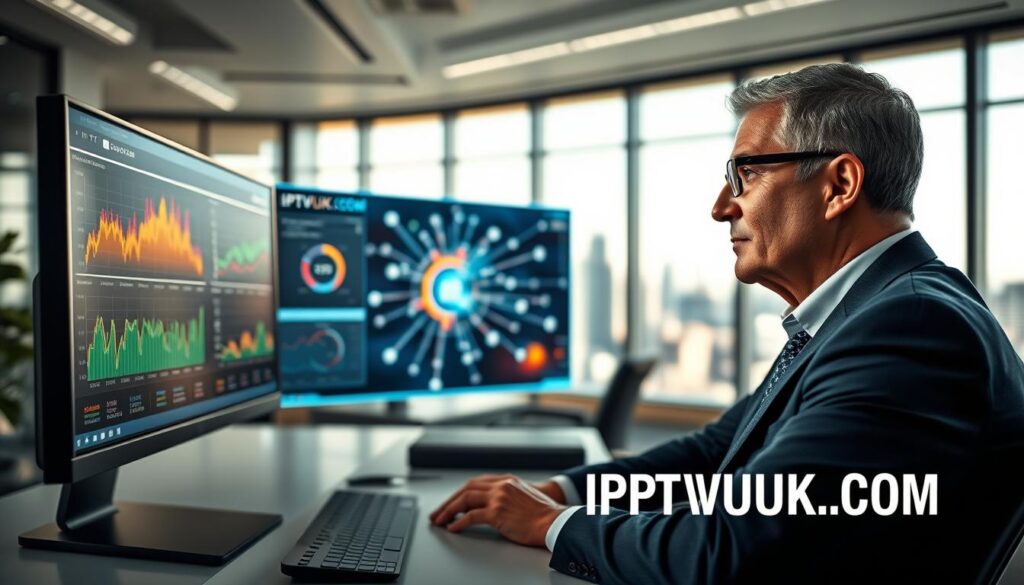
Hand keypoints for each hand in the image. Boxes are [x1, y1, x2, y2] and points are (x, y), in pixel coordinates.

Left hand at [429, 474, 566, 546]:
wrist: (556, 522)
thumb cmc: (545, 515)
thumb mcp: (525, 497)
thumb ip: (508, 496)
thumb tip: (492, 508)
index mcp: (507, 480)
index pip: (476, 483)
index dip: (460, 493)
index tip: (452, 502)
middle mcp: (501, 485)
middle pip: (466, 488)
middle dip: (449, 501)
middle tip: (438, 512)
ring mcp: (498, 497)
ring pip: (465, 499)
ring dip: (449, 510)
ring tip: (440, 520)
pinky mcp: (497, 512)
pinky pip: (471, 516)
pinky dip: (459, 522)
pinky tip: (453, 528)